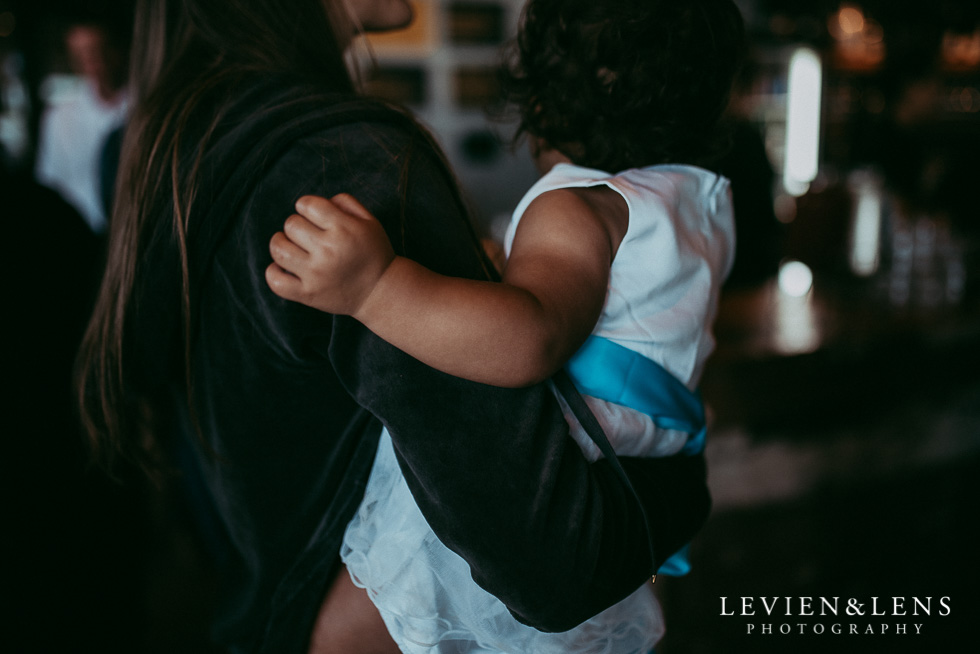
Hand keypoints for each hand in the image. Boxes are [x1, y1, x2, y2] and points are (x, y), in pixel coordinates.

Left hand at [266, 193, 394, 316]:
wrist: (380, 292)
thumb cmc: (373, 253)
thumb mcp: (370, 222)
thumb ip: (346, 203)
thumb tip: (315, 202)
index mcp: (343, 229)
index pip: (306, 204)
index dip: (306, 206)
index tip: (313, 216)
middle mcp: (328, 250)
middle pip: (291, 225)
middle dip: (297, 224)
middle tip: (307, 234)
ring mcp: (316, 274)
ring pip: (278, 249)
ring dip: (281, 243)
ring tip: (291, 247)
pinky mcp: (308, 294)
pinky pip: (276, 281)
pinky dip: (273, 271)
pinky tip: (284, 267)